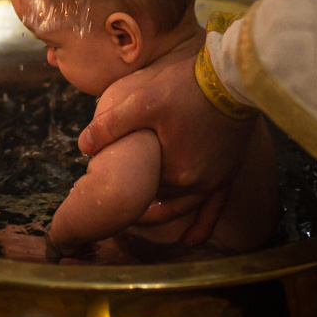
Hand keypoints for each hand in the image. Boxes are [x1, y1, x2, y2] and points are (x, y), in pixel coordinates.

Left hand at [78, 55, 255, 241]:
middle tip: (115, 201)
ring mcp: (215, 180)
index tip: (101, 183)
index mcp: (175, 173)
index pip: (139, 188)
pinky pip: (215, 208)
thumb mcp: (143, 102)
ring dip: (161, 214)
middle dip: (139, 201)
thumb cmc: (188, 87)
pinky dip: (201, 225)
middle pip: (160, 202)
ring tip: (141, 216)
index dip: (121, 184)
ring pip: (182, 208)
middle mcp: (196, 184)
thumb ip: (111, 125)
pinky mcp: (229, 171)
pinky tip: (189, 240)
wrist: (234, 76)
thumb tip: (82, 145)